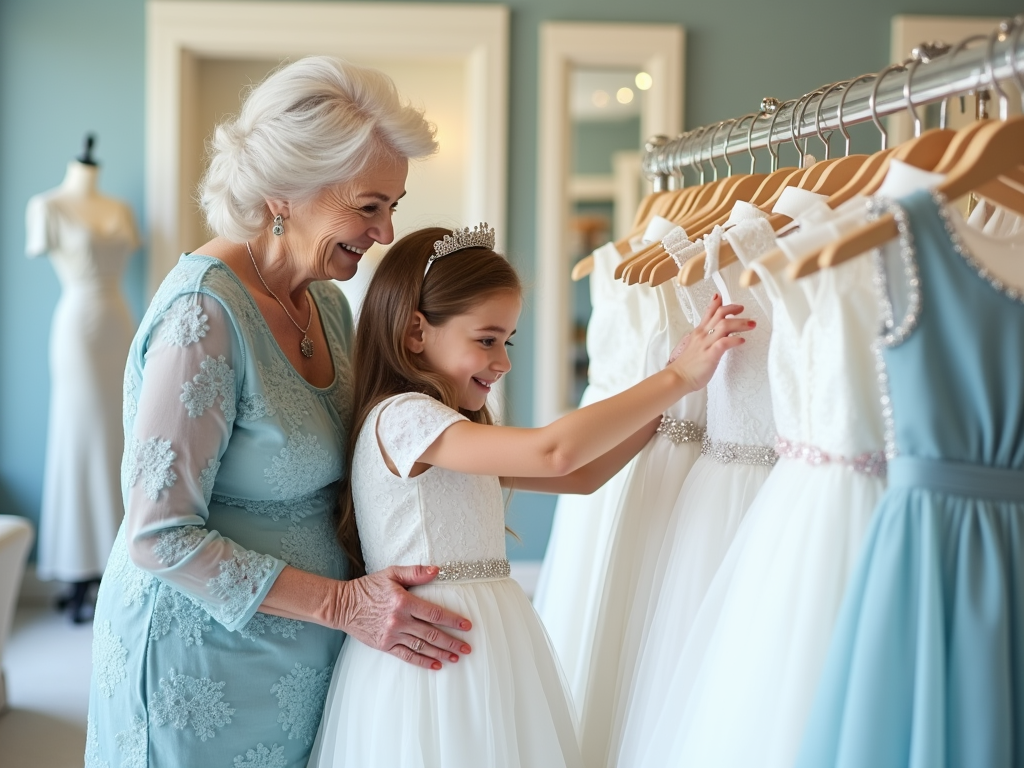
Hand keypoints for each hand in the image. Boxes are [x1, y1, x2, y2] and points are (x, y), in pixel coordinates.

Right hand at [336, 565, 471, 669]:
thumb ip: (415, 573)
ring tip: (457, 657)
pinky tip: (436, 665)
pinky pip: (407, 656)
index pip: (434, 613)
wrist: (342, 605)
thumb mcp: (391, 573)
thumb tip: (437, 571)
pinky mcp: (384, 646)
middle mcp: (399, 620)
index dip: (453, 620)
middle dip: (452, 641)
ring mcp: (391, 635)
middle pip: (432, 633)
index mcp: (403, 602)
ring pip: (422, 647)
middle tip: (467, 647)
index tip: (467, 625)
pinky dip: (423, 661)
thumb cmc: (368, 587)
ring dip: (441, 653)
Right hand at [667, 294, 753, 390]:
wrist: (677, 377)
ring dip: (740, 323)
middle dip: (733, 309)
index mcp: (699, 333)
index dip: (717, 303)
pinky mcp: (710, 355)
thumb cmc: (687, 366)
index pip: (709, 312)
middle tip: (742, 309)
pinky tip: (742, 340)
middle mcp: (703, 335)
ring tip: (751, 324)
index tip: (723, 297)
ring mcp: (706, 344)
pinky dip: (734, 340)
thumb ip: (705, 338)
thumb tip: (714, 335)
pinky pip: (723, 343)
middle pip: (719, 314)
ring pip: (724, 326)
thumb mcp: (695, 346)